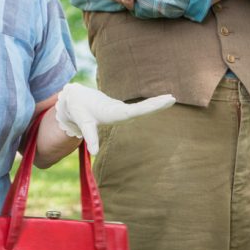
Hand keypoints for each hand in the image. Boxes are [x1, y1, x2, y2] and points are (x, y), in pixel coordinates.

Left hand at [55, 82, 174, 154]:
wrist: (76, 97)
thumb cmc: (80, 110)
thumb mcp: (83, 123)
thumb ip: (90, 137)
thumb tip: (94, 152)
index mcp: (113, 112)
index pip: (133, 111)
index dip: (148, 107)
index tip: (162, 101)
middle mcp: (119, 109)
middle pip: (140, 108)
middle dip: (156, 104)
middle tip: (173, 98)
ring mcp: (121, 109)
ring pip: (140, 107)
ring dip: (155, 103)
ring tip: (172, 98)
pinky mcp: (120, 110)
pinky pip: (137, 108)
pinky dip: (149, 105)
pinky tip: (161, 102)